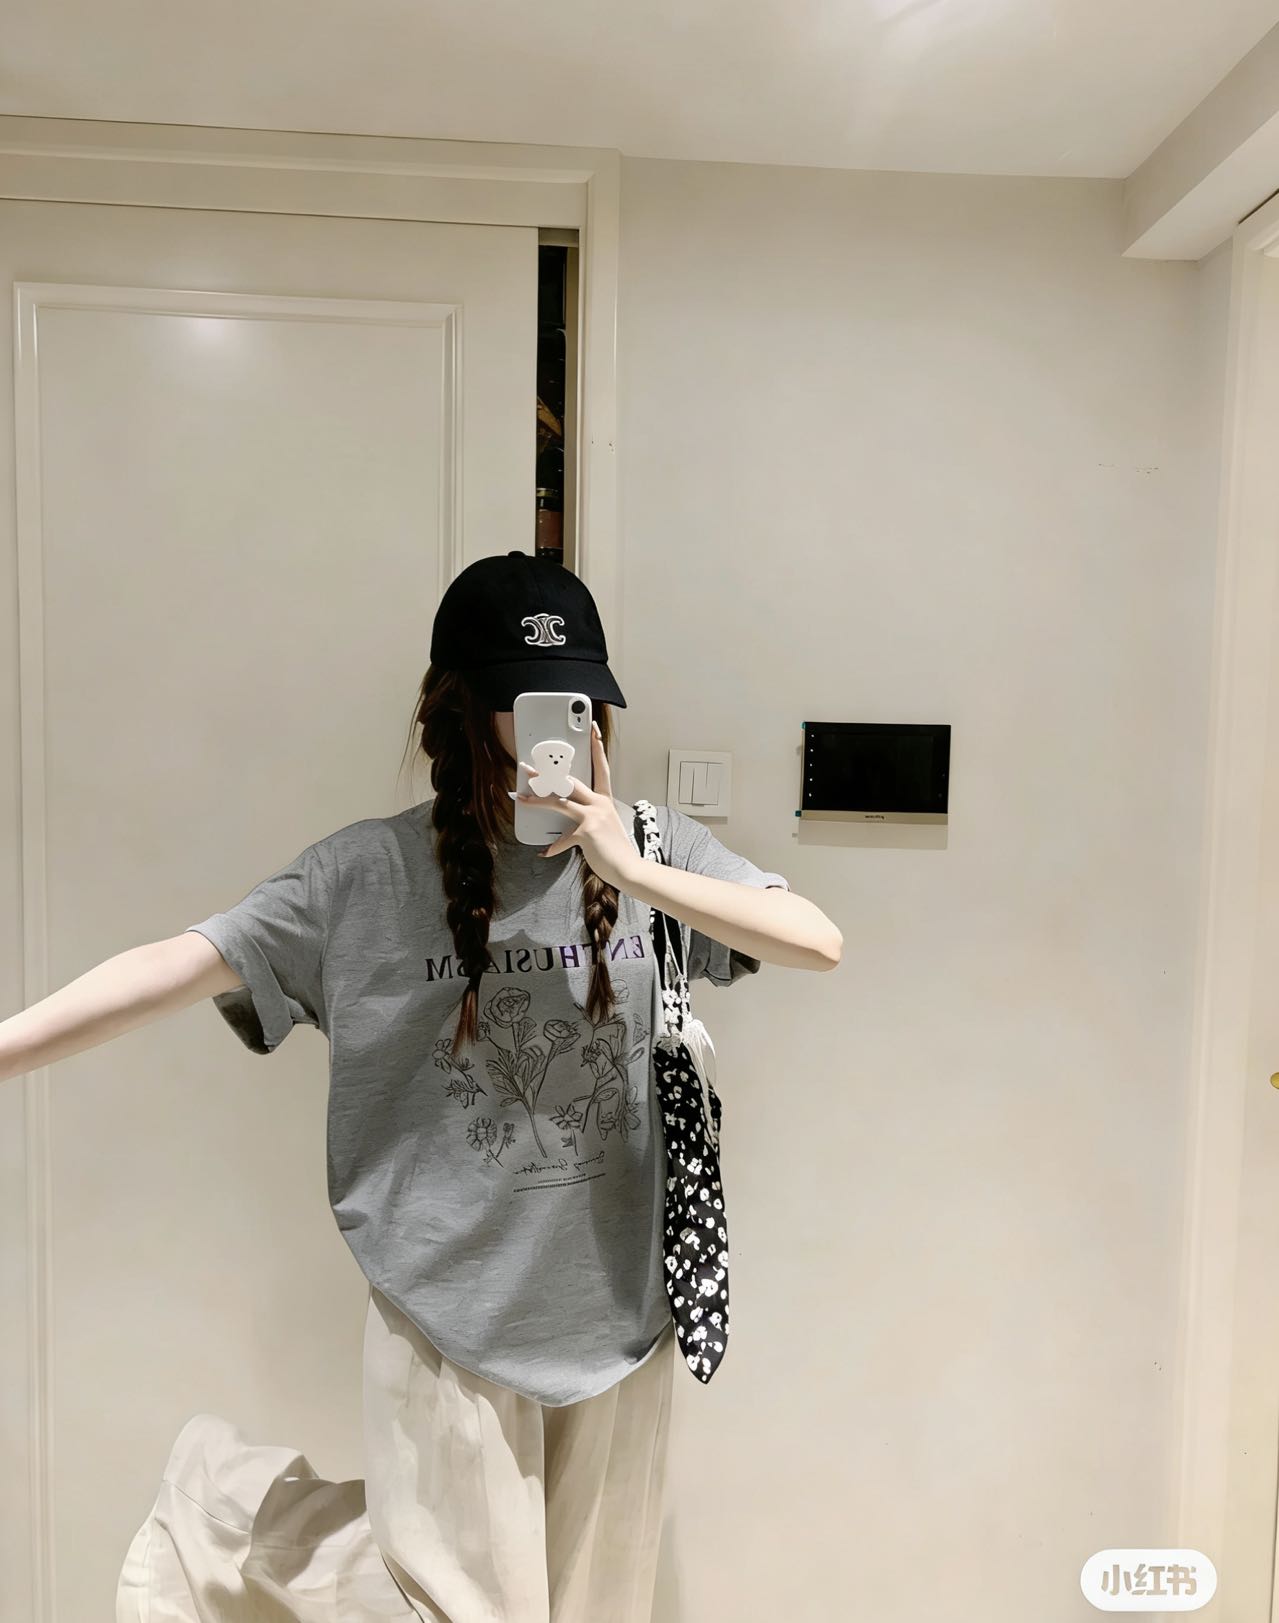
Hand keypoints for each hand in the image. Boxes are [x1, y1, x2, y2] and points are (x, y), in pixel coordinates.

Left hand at [514, 721, 637, 888]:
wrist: (627, 868)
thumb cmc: (615, 850)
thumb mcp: (604, 827)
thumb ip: (587, 819)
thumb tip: (566, 824)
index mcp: (605, 800)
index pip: (601, 768)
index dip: (597, 747)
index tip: (593, 730)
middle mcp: (599, 804)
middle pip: (570, 782)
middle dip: (547, 775)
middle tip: (529, 768)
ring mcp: (593, 816)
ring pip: (560, 802)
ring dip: (537, 799)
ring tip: (521, 797)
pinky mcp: (586, 832)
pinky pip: (562, 838)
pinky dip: (553, 847)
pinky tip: (545, 853)